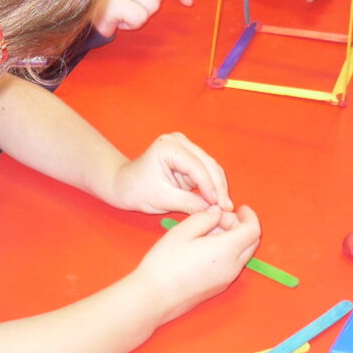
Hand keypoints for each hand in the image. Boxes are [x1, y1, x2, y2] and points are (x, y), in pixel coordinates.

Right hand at [92, 0, 192, 36]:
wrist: (77, 6)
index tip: (188, 1)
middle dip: (151, 2)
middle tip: (132, 3)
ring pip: (152, 6)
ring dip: (140, 14)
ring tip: (124, 10)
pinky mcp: (112, 2)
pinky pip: (140, 17)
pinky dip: (131, 23)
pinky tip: (118, 18)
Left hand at [109, 133, 233, 213]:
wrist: (125, 185)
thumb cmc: (137, 190)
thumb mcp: (162, 199)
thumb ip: (189, 203)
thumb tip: (214, 210)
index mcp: (168, 146)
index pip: (196, 166)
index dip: (210, 187)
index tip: (220, 206)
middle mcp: (179, 141)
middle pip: (207, 163)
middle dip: (218, 187)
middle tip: (227, 208)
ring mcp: (184, 147)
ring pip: (210, 167)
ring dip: (218, 186)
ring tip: (225, 207)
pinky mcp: (188, 157)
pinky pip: (206, 171)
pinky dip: (212, 185)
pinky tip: (218, 201)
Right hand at [133, 205, 260, 323]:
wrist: (155, 297)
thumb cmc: (165, 263)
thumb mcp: (182, 231)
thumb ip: (204, 218)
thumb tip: (216, 213)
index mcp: (226, 251)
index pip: (252, 230)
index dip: (249, 215)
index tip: (239, 207)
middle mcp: (232, 267)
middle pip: (251, 242)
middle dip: (241, 226)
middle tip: (218, 218)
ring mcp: (226, 280)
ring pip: (242, 254)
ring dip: (234, 239)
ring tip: (207, 232)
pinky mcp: (218, 287)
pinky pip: (232, 265)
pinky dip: (228, 251)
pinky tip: (205, 248)